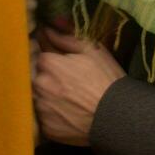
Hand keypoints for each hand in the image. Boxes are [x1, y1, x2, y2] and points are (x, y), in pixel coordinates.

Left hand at [33, 27, 126, 145]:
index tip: (64, 65)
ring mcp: (41, 108)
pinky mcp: (47, 128)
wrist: (118, 117)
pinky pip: (44, 118)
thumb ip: (66, 36)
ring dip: (48, 97)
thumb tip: (48, 26)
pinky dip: (53, 116)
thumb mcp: (92, 50)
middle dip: (48, 78)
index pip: (40, 56)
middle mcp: (38, 85)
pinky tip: (68, 115)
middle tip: (68, 85)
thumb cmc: (106, 79)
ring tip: (69, 101)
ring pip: (38, 98)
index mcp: (47, 63)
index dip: (52, 59)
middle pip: (37, 77)